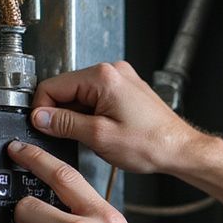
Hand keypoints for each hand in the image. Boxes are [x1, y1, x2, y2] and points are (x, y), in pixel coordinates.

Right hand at [30, 61, 197, 174]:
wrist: (182, 151)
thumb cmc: (152, 144)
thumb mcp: (99, 137)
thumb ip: (65, 124)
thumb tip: (40, 117)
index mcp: (103, 77)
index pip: (52, 86)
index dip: (42, 110)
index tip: (42, 128)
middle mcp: (113, 72)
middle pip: (66, 90)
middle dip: (64, 115)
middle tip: (73, 138)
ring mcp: (122, 80)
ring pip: (81, 97)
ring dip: (80, 118)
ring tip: (97, 138)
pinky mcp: (127, 91)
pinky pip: (98, 100)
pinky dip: (94, 117)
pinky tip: (106, 133)